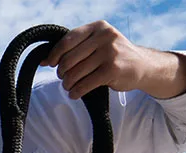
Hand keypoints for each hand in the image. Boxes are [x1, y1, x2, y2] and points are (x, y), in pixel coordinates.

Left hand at [42, 20, 185, 99]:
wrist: (143, 65)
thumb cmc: (112, 55)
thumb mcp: (96, 44)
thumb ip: (73, 48)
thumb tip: (42, 60)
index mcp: (98, 27)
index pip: (67, 40)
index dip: (54, 55)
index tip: (50, 64)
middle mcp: (105, 37)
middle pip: (68, 60)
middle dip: (62, 72)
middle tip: (65, 78)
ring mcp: (110, 53)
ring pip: (74, 74)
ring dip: (68, 84)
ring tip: (70, 86)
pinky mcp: (112, 70)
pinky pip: (84, 85)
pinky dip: (75, 92)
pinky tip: (75, 94)